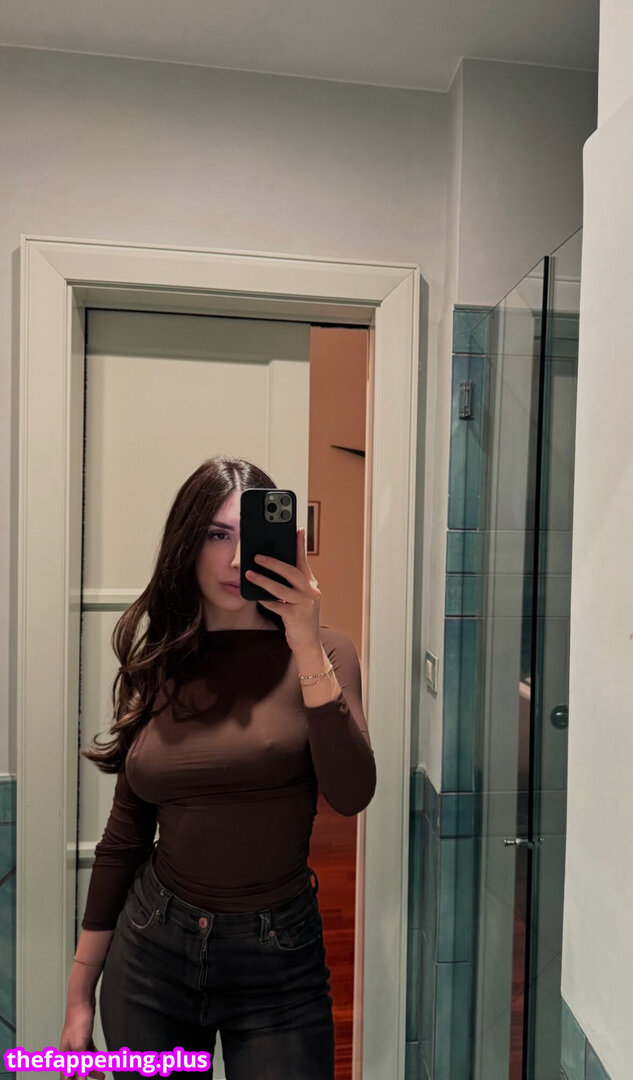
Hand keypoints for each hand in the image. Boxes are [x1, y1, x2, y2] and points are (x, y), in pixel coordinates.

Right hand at [59, 1002, 104, 1079]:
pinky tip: (100, 1060)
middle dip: (86, 1076)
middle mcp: (68, 1051)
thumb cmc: (78, 1022)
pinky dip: (93, 1057)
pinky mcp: (83, 1037)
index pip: (67, 1077)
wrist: (82, 1001)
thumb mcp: (80, 1046)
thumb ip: (81, 1064)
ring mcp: (76, 1043)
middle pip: (76, 1070)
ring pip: (83, 1061)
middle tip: (100, 1078)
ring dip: (92, 1068)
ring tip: (102, 1074)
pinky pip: (88, 1052)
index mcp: (64, 1055)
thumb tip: (80, 1079)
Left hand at [245, 527, 320, 649]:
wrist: (308, 643)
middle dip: (273, 563)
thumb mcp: (299, 597)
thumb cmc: (299, 617)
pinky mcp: (296, 616)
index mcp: (310, 584)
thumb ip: (290, 584)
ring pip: (282, 588)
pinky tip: (257, 597)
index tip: (298, 529)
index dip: (300, 545)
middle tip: (257, 556)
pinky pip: (278, 605)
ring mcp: (305, 604)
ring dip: (264, 580)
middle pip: (292, 571)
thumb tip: (271, 568)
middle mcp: (310, 591)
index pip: (304, 560)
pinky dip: (266, 600)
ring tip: (249, 574)